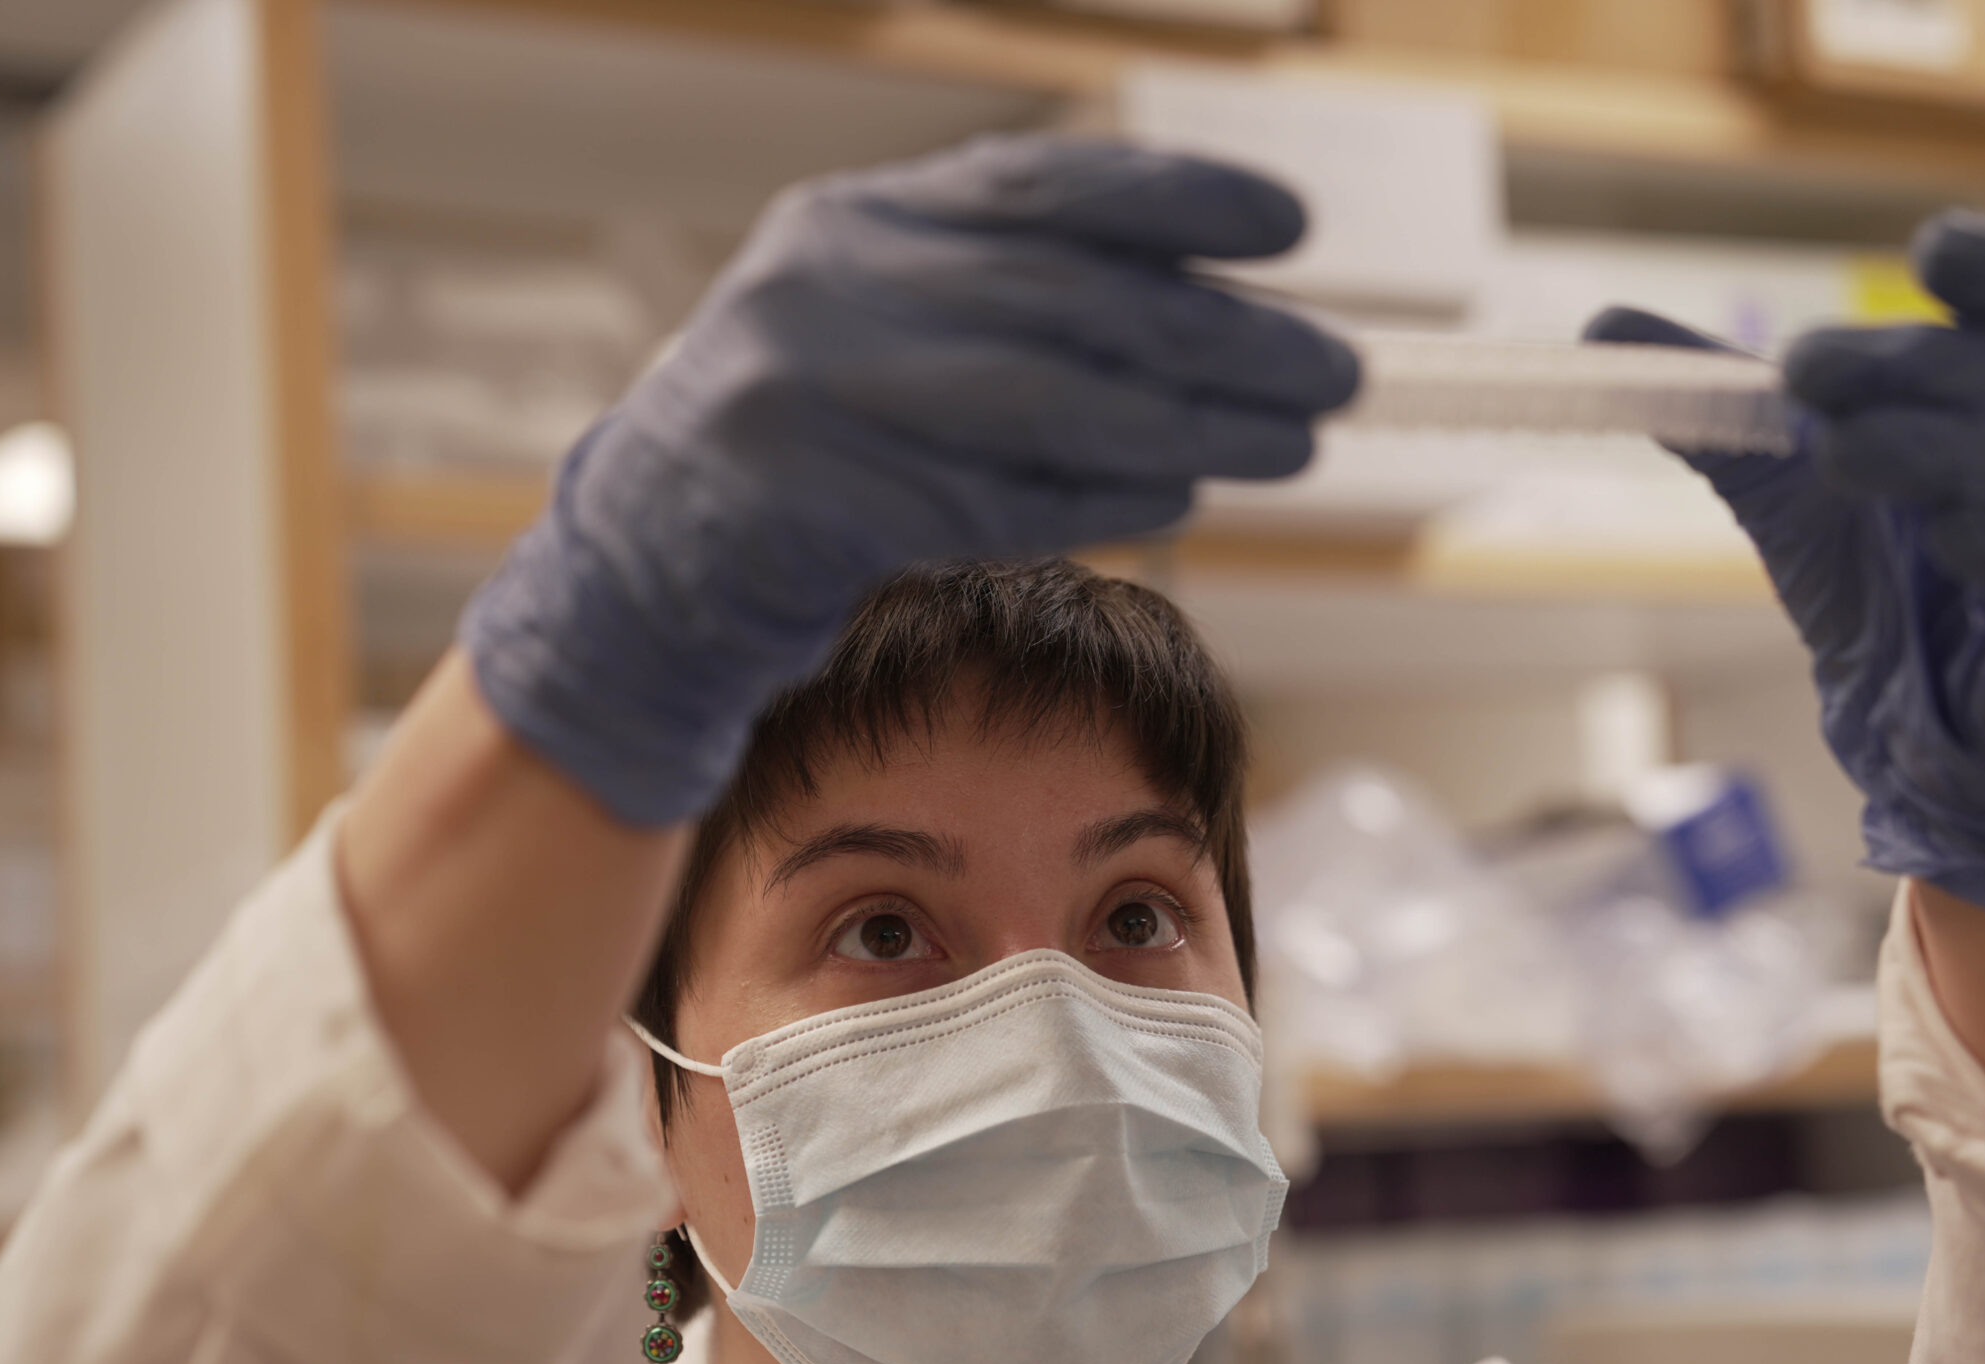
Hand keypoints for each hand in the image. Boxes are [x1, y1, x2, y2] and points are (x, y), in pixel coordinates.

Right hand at [460, 134, 1360, 825]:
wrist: (649, 558)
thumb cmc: (809, 441)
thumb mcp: (885, 321)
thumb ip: (1009, 294)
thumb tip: (1209, 309)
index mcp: (857, 217)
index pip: (1043, 186)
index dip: (1176, 200)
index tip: (1289, 231)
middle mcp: (831, 287)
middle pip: (1068, 301)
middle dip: (1221, 337)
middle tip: (1335, 370)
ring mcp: (812, 393)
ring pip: (1044, 403)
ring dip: (1189, 427)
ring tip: (1294, 442)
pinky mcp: (815, 503)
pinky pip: (993, 499)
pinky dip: (1100, 497)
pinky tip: (1183, 496)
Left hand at [1588, 212, 1984, 912]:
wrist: (1932, 746)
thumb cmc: (1891, 593)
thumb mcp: (1791, 489)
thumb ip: (1716, 408)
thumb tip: (1598, 321)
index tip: (1927, 253)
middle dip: (1912, 366)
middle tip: (1805, 375)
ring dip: (1942, 450)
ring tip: (1843, 458)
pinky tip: (1946, 537)